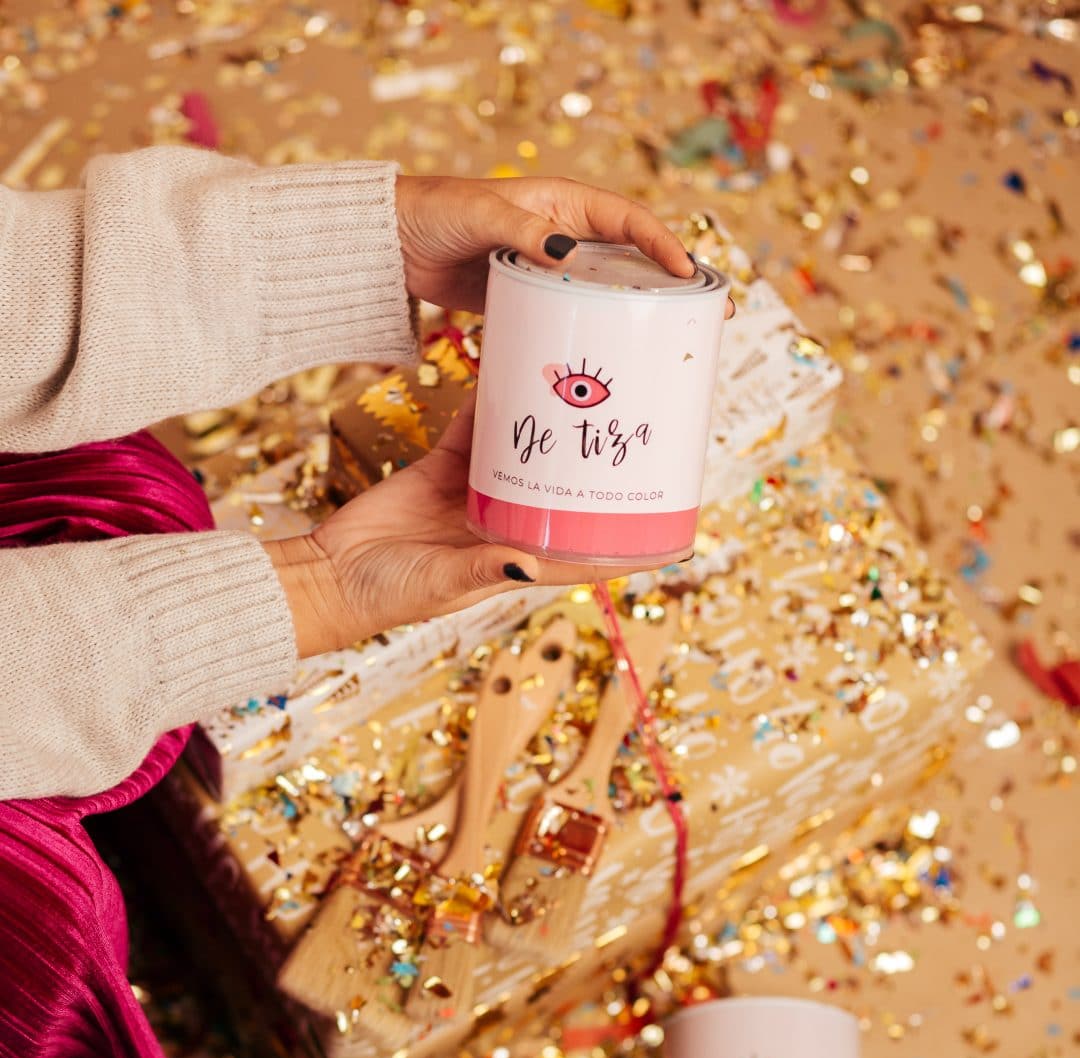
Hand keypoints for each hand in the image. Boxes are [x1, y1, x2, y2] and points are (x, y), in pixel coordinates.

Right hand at [265, 400, 628, 659]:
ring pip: (527, 454)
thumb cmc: (389, 594)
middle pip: (567, 495)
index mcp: (518, 563)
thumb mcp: (442, 584)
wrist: (330, 573)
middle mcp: (507, 526)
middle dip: (599, 470)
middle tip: (637, 432)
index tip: (677, 531)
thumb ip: (484, 570)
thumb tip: (529, 568)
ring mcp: (476, 495)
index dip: (631, 548)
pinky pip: (477, 430)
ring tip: (587, 390)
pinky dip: (495, 403)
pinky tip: (518, 370)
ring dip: (553, 428)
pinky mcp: (442, 468)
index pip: (587, 558)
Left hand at [395, 174, 735, 313]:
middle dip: (670, 286)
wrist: (392, 243)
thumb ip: (526, 234)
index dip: (663, 246)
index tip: (689, 274)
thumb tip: (571, 255)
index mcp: (563, 203)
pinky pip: (570, 317)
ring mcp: (549, 270)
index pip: (628, 221)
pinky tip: (610, 360)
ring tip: (672, 344)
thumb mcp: (484, 215)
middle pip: (630, 261)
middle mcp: (564, 235)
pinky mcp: (529, 299)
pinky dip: (592, 334)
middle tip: (707, 315)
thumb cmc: (437, 213)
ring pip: (605, 292)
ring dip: (637, 316)